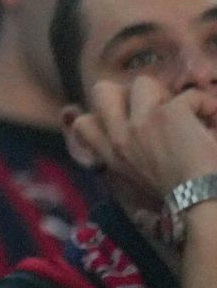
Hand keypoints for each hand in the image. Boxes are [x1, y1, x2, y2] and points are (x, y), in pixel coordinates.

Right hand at [70, 76, 216, 196]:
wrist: (204, 205)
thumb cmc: (181, 203)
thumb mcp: (142, 185)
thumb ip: (129, 161)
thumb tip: (130, 137)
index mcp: (113, 157)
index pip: (83, 124)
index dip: (100, 114)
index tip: (124, 120)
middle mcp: (120, 137)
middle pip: (102, 91)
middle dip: (126, 93)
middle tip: (151, 109)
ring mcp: (142, 122)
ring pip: (144, 83)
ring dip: (165, 95)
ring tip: (184, 112)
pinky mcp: (170, 113)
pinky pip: (190, 95)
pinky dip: (204, 104)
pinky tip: (212, 117)